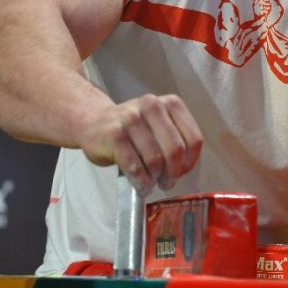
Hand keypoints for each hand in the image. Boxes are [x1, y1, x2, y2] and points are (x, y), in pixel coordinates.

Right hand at [79, 93, 202, 195]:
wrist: (93, 123)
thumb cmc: (132, 130)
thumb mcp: (159, 126)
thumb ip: (175, 141)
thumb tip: (182, 169)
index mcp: (170, 103)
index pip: (194, 139)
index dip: (189, 162)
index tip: (181, 172)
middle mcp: (152, 106)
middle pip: (176, 150)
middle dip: (172, 173)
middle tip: (166, 183)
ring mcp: (131, 119)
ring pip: (155, 160)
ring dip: (154, 179)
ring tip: (150, 183)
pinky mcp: (114, 135)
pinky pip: (134, 166)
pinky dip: (140, 181)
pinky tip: (140, 184)